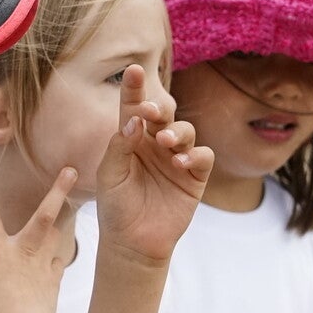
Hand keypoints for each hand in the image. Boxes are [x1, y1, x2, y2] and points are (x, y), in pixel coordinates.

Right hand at [0, 171, 76, 312]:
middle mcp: (24, 250)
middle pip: (44, 214)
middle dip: (58, 190)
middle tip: (71, 170)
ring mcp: (43, 263)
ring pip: (56, 235)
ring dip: (59, 222)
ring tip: (65, 211)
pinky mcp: (55, 279)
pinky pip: (59, 262)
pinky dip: (56, 258)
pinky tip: (55, 258)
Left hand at [93, 66, 211, 265]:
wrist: (132, 242)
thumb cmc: (116, 207)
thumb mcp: (110, 176)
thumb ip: (119, 147)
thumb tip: (134, 121)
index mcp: (131, 139)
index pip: (133, 109)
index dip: (135, 89)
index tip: (133, 70)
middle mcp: (155, 144)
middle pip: (163, 115)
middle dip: (158, 108)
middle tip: (149, 111)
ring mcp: (177, 158)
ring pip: (185, 131)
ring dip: (177, 131)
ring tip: (163, 142)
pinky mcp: (194, 176)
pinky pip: (203, 157)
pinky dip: (195, 155)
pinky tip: (180, 162)